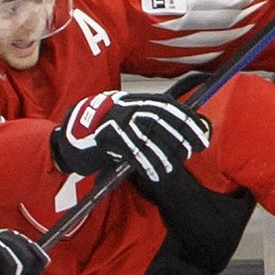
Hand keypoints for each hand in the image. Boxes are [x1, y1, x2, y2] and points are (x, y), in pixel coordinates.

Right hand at [51, 91, 210, 183]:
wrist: (71, 134)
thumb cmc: (109, 130)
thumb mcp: (134, 120)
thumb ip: (157, 123)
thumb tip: (188, 132)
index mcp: (140, 100)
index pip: (170, 107)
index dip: (188, 121)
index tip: (203, 136)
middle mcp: (130, 105)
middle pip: (161, 119)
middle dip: (181, 135)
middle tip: (194, 150)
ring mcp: (116, 118)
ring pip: (146, 136)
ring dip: (162, 154)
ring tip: (171, 168)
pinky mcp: (105, 134)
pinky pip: (130, 149)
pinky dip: (144, 162)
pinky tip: (154, 173)